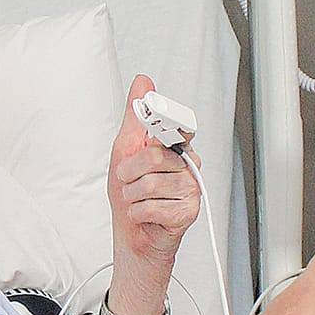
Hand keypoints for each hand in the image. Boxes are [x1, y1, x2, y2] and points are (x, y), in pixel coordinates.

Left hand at [106, 75, 200, 308]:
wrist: (132, 232)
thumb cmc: (129, 192)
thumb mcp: (124, 149)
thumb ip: (135, 116)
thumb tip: (142, 82)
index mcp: (174, 148)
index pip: (176, 127)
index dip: (162, 128)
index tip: (149, 135)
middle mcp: (186, 165)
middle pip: (155, 156)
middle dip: (130, 171)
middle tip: (128, 180)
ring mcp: (191, 189)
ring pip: (151, 183)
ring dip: (132, 195)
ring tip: (137, 199)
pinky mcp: (188, 211)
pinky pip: (153, 205)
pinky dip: (138, 212)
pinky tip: (144, 214)